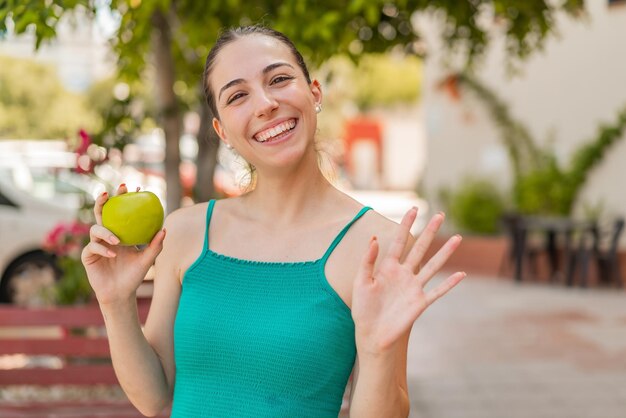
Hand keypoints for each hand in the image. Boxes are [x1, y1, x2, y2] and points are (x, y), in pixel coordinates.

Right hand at [81, 184, 165, 305]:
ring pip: (95, 229)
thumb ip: (155, 245)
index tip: (135, 187)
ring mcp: (96, 245)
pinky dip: (103, 249)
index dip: (125, 198)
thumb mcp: (147, 260)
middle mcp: (107, 236)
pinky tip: (113, 254)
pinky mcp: (88, 256)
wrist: (121, 294)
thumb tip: (164, 229)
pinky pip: (92, 247)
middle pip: (102, 213)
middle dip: (104, 200)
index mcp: (120, 233)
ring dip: (106, 232)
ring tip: (117, 240)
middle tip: (110, 193)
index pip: (121, 212)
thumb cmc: (134, 276)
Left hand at [351, 208, 464, 355]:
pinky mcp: (420, 303)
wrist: (371, 334)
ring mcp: (414, 288)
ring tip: (458, 238)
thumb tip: (374, 238)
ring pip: (433, 266)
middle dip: (430, 232)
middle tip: (440, 215)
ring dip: (445, 253)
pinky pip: (437, 292)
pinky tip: (461, 275)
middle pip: (419, 248)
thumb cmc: (363, 309)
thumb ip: (367, 260)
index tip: (414, 208)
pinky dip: (449, 284)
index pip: (398, 241)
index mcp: (387, 267)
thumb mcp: (361, 282)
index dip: (406, 225)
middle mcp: (403, 274)